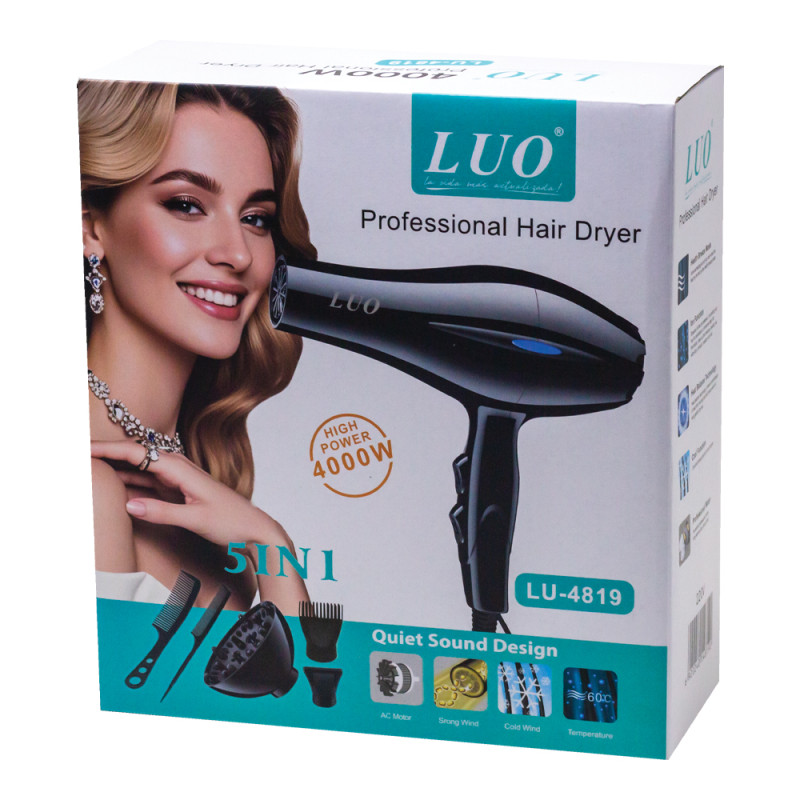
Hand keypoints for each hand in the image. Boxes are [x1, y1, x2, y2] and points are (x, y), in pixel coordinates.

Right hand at [90, 439, 285, 548]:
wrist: (254, 530)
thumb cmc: (231, 522)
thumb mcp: (196, 519)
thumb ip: (162, 512)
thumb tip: (129, 504)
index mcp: (181, 468)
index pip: (137, 452)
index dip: (107, 449)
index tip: (82, 448)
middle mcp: (178, 467)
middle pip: (135, 453)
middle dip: (106, 451)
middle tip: (76, 452)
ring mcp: (178, 478)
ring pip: (139, 466)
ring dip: (114, 463)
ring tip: (86, 463)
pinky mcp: (178, 490)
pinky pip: (147, 480)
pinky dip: (128, 478)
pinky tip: (112, 480)